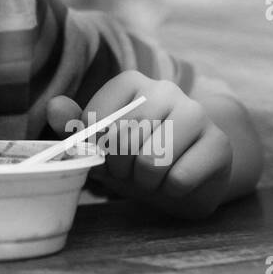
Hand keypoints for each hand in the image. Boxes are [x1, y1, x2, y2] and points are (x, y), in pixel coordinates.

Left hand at [45, 71, 232, 218]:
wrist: (183, 181)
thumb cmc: (133, 160)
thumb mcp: (99, 146)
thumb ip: (73, 127)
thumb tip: (53, 108)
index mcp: (131, 82)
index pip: (97, 119)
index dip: (97, 149)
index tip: (107, 155)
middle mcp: (165, 88)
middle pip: (124, 139)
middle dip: (122, 169)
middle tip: (133, 171)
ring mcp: (196, 112)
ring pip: (152, 160)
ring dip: (147, 182)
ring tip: (154, 177)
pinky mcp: (219, 143)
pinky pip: (179, 179)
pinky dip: (172, 192)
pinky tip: (179, 183)